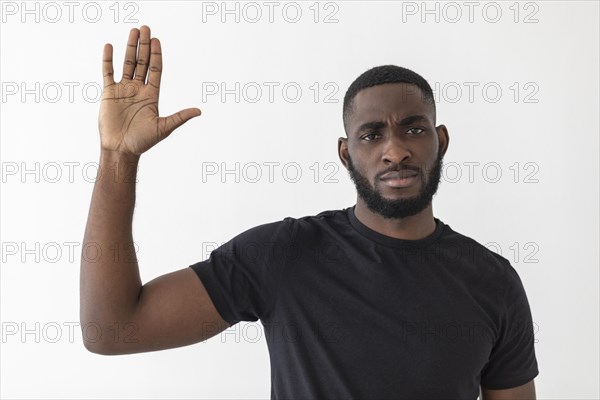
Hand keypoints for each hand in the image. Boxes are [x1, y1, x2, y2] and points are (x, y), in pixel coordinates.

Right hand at [98, 25, 200, 155]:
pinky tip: (110, 46)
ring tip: (133, 31)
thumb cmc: (142, 141)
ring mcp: (124, 89)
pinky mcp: (109, 93)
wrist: (121, 149)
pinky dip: (108, 60)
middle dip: (144, 46)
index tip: (157, 40)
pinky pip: (108, 72)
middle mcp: (138, 89)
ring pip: (127, 63)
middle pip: (142, 62)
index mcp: (152, 95)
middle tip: (145, 28)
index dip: (156, 55)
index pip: (156, 70)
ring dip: (129, 47)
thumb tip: (199, 111)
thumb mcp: (164, 127)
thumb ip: (180, 117)